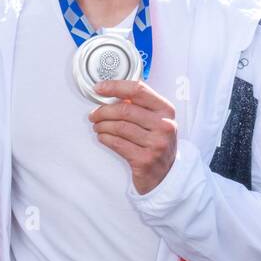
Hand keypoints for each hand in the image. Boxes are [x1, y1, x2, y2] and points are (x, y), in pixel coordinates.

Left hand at [89, 79, 177, 194]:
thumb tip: (110, 94)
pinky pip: (118, 144)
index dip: (115, 87)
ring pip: (119, 127)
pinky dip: (105, 138)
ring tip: (97, 126)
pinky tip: (102, 137)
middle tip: (94, 114)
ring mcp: (156, 144)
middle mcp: (164, 125)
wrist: (166, 174)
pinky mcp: (145, 160)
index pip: (138, 90)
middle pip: (125, 110)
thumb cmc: (157, 142)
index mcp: (166, 110)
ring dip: (102, 125)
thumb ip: (139, 106)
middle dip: (103, 111)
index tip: (99, 88)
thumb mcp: (155, 120)